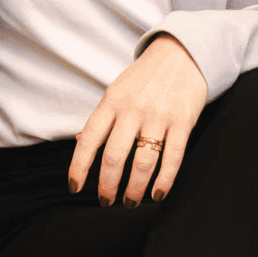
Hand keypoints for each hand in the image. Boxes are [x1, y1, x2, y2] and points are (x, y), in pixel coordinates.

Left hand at [70, 34, 208, 206]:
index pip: (89, 139)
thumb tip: (82, 144)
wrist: (181, 54)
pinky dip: (164, 181)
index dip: (79, 166)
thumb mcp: (117, 91)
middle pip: (114, 156)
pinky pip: (172, 158)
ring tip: (130, 202)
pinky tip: (156, 194)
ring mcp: (159, 115)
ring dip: (134, 188)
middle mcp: (133, 109)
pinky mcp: (183, 122)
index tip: (74, 187)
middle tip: (106, 201)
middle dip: (107, 185)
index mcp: (111, 101)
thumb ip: (103, 118)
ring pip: (142, 162)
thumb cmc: (144, 79)